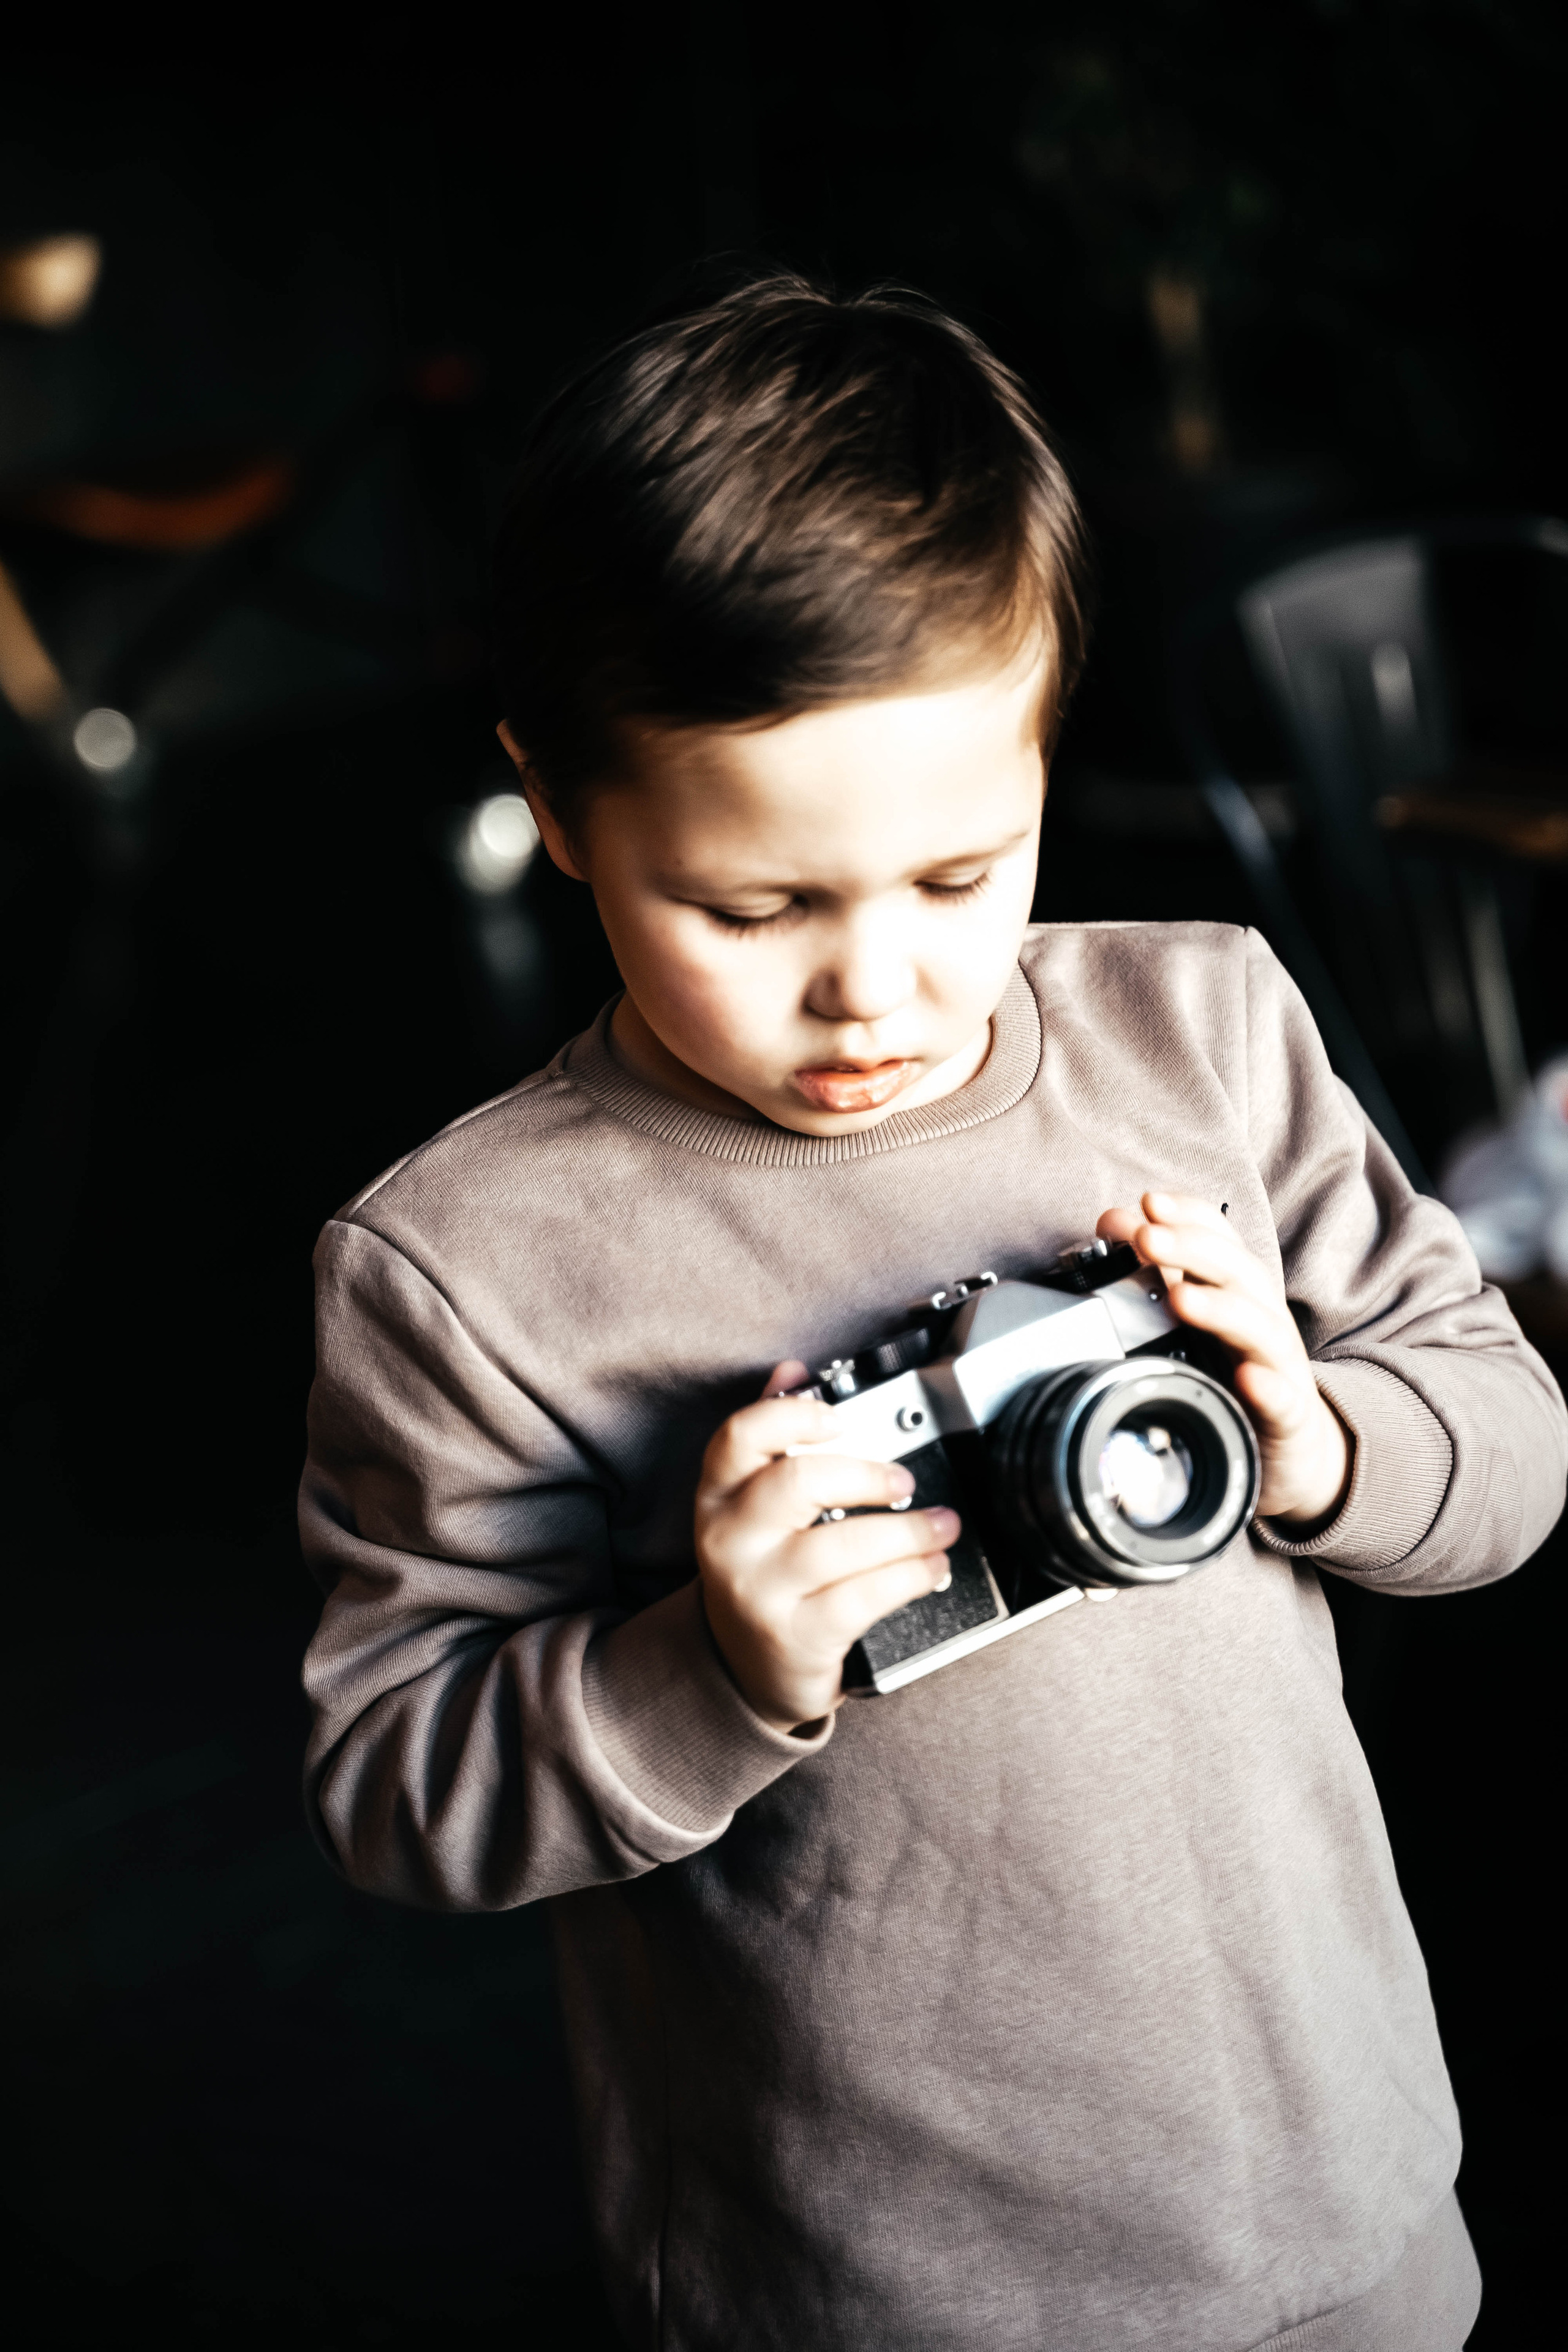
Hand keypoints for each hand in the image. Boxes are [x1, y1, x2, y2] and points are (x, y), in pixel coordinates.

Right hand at [695, 1362, 958, 1731]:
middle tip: (905, 1480)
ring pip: (841, 1544)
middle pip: (797, 1482)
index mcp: (718, 1497)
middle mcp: (730, 1541)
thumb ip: (771, 1439)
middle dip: (867, 1474)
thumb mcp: (753, 1510)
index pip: (740, 1437)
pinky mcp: (796, 1636)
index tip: (839, 1414)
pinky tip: (931, 1568)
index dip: (794, 1414)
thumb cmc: (766, 1575)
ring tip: (941, 1526)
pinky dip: (910, 1576)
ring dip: (908, 1530)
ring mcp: (760, 1592)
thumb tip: (793, 1372)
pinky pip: (863, 1597)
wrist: (747, 1671)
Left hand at [1095, 1192, 1351, 1527]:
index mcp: (1237, 1290)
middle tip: (1148, 1236)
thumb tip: (1113, 1222)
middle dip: (1192, 1248)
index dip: (1188, 1215)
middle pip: (1237, 1272)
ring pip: (1259, 1328)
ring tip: (1182, 1298)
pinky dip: (1268, 1387)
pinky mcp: (1288, 1415)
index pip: (1220, 1238)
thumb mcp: (1197, 1317)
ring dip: (1221, 1308)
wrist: (1295, 1444)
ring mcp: (1277, 1365)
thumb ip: (1156, 1269)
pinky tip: (1248, 1380)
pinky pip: (1283, 1400)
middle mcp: (1261, 1317)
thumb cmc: (1239, 1371)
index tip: (1148, 1202)